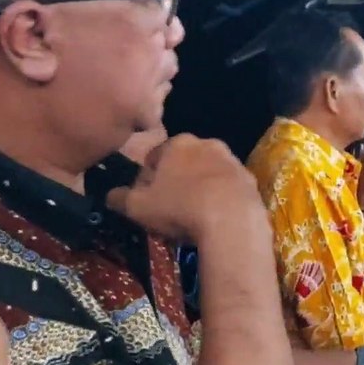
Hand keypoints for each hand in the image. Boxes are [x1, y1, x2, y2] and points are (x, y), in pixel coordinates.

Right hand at [106, 134, 262, 243]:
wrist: (232, 221)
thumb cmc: (179, 207)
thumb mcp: (138, 206)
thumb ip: (121, 198)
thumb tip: (111, 195)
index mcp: (178, 143)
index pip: (155, 156)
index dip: (147, 178)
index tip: (147, 198)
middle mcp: (208, 144)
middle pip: (185, 162)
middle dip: (176, 180)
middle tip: (171, 207)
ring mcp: (233, 161)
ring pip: (209, 173)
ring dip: (201, 188)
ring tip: (195, 215)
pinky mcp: (251, 181)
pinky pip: (229, 188)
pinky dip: (222, 199)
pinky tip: (217, 218)